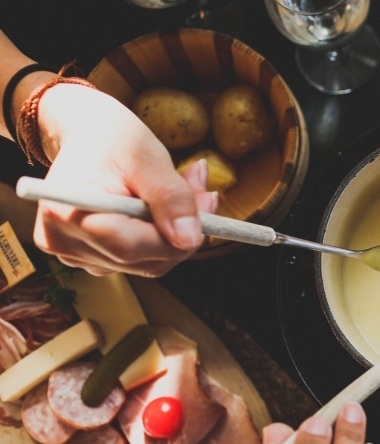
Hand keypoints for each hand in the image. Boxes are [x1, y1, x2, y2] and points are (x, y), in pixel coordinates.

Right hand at [31, 84, 216, 276]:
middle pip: (143, 260)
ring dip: (178, 232)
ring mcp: (76, 255)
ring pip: (149, 263)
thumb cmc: (111, 138)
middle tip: (204, 190)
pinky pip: (142, 259)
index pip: (130, 247)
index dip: (176, 234)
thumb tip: (190, 239)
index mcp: (65, 213)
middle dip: (183, 230)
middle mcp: (64, 242)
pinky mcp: (93, 258)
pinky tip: (168, 207)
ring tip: (187, 188)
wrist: (88, 136)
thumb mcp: (146, 157)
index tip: (207, 202)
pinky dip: (164, 236)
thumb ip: (170, 198)